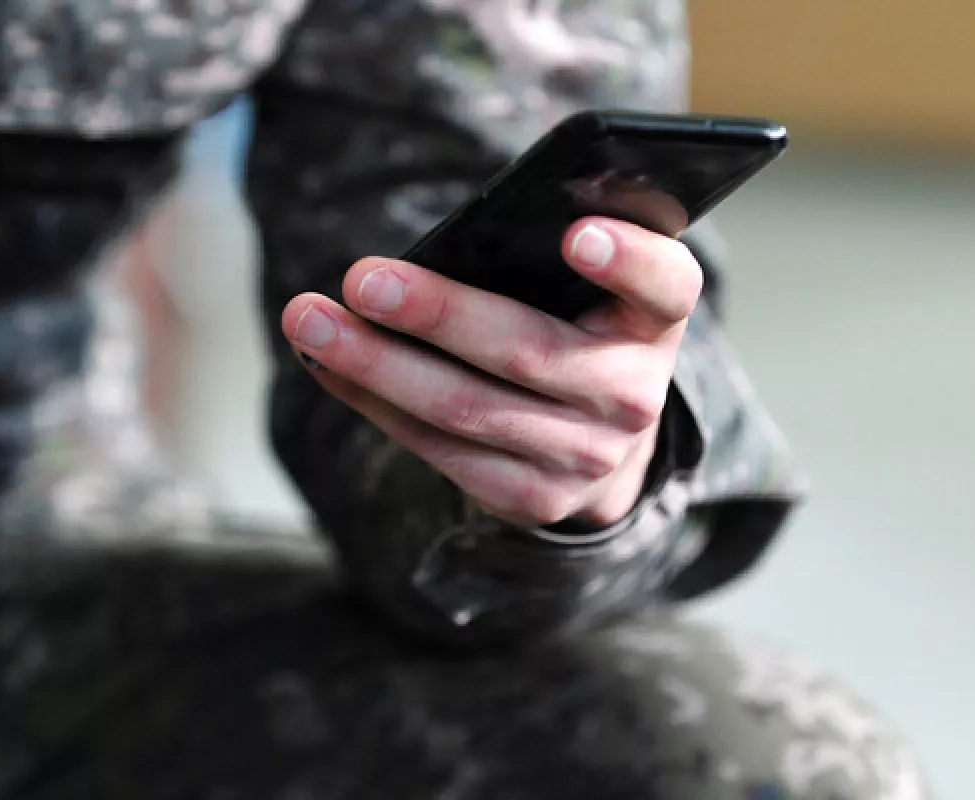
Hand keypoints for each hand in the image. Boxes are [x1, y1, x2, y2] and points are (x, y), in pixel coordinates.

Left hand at [280, 217, 702, 528]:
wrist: (606, 447)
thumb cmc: (578, 333)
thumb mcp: (592, 293)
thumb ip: (546, 258)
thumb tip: (441, 241)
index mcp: (654, 322)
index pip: (664, 284)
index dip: (626, 260)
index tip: (574, 235)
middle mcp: (634, 394)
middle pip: (528, 352)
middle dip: (437, 315)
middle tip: (362, 280)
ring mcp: (586, 457)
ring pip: (467, 409)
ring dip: (378, 364)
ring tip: (310, 321)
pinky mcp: (533, 499)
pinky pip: (440, 450)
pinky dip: (375, 403)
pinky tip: (327, 365)